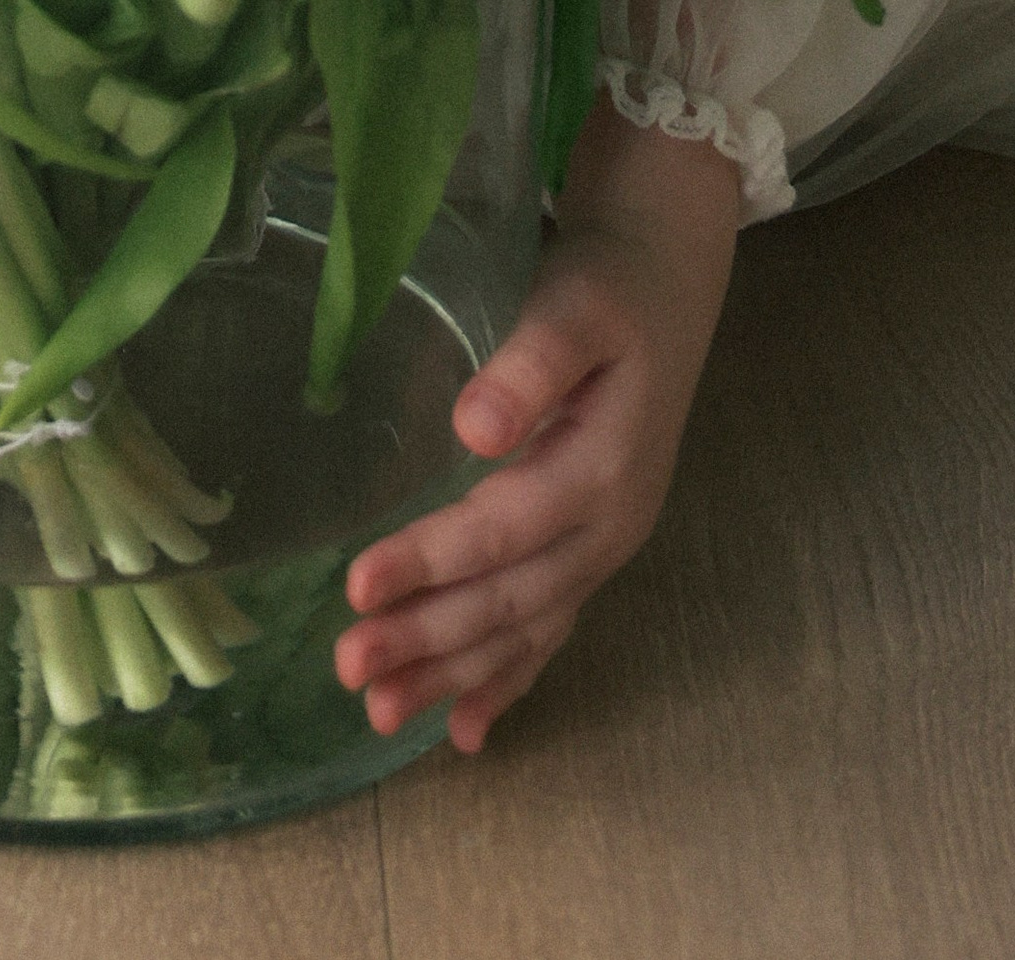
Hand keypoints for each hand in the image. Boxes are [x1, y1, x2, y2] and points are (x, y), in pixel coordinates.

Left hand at [338, 98, 740, 752]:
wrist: (666, 282)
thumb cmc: (611, 288)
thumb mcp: (575, 307)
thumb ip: (529, 366)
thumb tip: (474, 429)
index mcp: (603, 470)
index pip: (501, 531)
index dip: (429, 562)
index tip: (357, 587)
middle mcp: (609, 527)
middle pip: (508, 598)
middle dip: (427, 640)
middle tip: (348, 668)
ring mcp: (603, 546)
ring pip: (524, 628)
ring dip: (453, 675)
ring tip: (378, 714)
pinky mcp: (590, 547)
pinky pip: (548, 629)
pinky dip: (507, 680)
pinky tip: (464, 732)